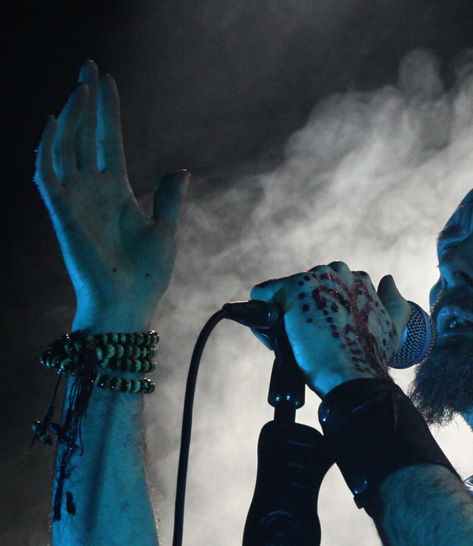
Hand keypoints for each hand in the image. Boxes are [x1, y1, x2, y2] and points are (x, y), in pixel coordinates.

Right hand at [34, 61, 189, 330]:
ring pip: (65, 146)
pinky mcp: (62, 213)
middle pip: (83, 135)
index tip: (106, 80)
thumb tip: (181, 170)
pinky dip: (48, 147)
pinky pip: (47, 174)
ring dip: (71, 116)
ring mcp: (75, 200)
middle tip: (88, 67)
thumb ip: (169, 199)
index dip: (106, 111)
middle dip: (85, 101)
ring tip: (80, 87)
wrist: (129, 306)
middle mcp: (92, 191)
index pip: (107, 141)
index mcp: (116, 193)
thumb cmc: (146, 277)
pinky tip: (55, 122)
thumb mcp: (165, 231)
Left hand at [250, 263, 410, 396]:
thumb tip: (387, 279)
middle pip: (305, 289)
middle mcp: (337, 273)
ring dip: (285, 316)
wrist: (353, 376)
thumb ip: (395, 302)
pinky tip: (279, 338)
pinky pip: (263, 296)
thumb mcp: (393, 328)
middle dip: (304, 312)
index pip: (329, 288)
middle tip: (313, 341)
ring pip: (284, 293)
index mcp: (358, 280)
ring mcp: (314, 279)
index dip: (324, 312)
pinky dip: (263, 317)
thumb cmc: (371, 358)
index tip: (327, 334)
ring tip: (299, 343)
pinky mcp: (291, 289)